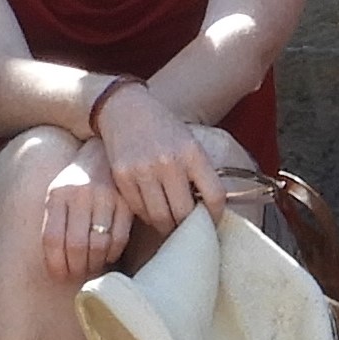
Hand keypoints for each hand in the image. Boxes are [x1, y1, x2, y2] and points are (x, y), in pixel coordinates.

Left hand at [34, 149, 131, 286]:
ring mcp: (105, 196)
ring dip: (94, 264)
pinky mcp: (126, 201)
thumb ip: (54, 222)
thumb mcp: (57, 195)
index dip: (55, 263)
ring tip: (91, 268)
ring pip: (98, 245)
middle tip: (78, 274)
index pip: (51, 238)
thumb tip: (55, 265)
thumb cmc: (75, 184)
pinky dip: (112, 254)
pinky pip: (119, 238)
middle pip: (75, 245)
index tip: (58, 275)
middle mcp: (80, 194)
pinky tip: (107, 255)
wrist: (102, 154)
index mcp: (58, 194)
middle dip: (76, 268)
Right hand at [88, 78, 227, 236]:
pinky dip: (147, 216)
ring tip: (171, 224)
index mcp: (192, 153)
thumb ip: (199, 172)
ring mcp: (143, 170)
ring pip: (160, 217)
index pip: (214, 196)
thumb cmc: (163, 129)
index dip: (216, 215)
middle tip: (188, 229)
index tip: (212, 221)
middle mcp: (169, 162)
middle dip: (188, 227)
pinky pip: (139, 210)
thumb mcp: (189, 143)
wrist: (125, 110)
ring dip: (167, 226)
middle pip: (184, 214)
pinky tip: (152, 210)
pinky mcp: (123, 177)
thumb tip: (207, 210)